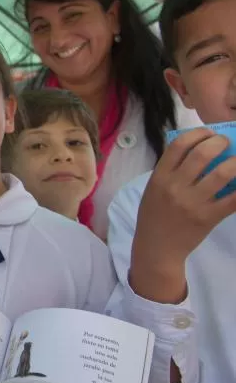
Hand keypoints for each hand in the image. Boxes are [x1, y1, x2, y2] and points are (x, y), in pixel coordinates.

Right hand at [131, 128, 235, 302]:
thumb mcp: (154, 189)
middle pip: (203, 153)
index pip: (179, 145)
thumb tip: (201, 149)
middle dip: (220, 143)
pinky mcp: (209, 217)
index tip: (208, 134)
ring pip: (223, 173)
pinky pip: (234, 198)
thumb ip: (171, 170)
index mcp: (160, 177)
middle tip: (226, 145)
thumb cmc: (154, 216)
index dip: (198, 133)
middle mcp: (175, 187)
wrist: (156, 248)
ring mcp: (193, 203)